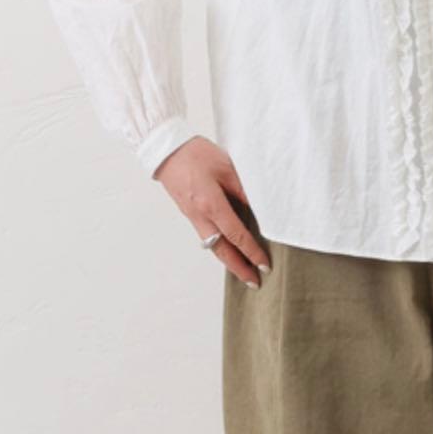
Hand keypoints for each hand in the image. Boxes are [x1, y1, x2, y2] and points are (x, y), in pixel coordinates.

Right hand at [152, 136, 271, 288]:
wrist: (167, 151)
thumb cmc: (197, 154)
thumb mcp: (227, 166)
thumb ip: (243, 189)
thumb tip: (259, 208)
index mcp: (211, 204)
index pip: (236, 235)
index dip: (252, 252)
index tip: (264, 265)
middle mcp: (200, 216)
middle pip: (222, 251)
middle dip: (239, 268)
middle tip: (254, 283)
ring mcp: (193, 217)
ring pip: (213, 246)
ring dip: (229, 261)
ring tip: (244, 271)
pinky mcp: (189, 214)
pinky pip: (207, 237)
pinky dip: (220, 247)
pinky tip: (229, 249)